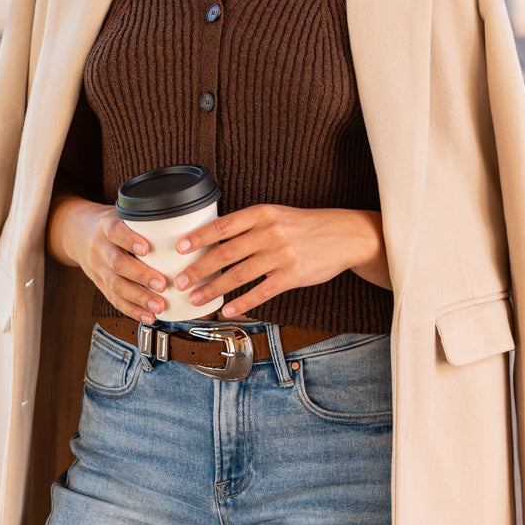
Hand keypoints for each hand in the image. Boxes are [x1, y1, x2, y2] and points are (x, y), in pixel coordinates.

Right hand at [46, 194, 166, 324]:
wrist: (76, 233)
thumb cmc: (109, 223)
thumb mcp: (120, 213)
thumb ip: (142, 219)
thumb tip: (179, 217)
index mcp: (106, 226)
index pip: (116, 232)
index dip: (129, 240)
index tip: (146, 248)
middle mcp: (99, 247)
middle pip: (117, 263)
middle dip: (141, 276)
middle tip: (162, 284)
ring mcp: (97, 268)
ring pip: (116, 285)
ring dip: (138, 298)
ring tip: (158, 306)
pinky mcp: (99, 284)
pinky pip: (114, 299)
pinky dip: (132, 310)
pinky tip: (148, 316)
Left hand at [171, 205, 389, 317]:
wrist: (344, 235)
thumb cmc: (305, 226)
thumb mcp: (277, 215)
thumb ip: (249, 225)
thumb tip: (214, 238)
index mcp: (262, 214)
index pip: (223, 225)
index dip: (198, 237)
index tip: (179, 248)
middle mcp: (269, 232)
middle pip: (225, 253)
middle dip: (199, 269)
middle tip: (181, 282)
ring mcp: (281, 255)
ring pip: (239, 275)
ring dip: (214, 289)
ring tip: (197, 299)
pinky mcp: (293, 275)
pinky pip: (261, 292)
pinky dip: (242, 303)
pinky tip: (228, 310)